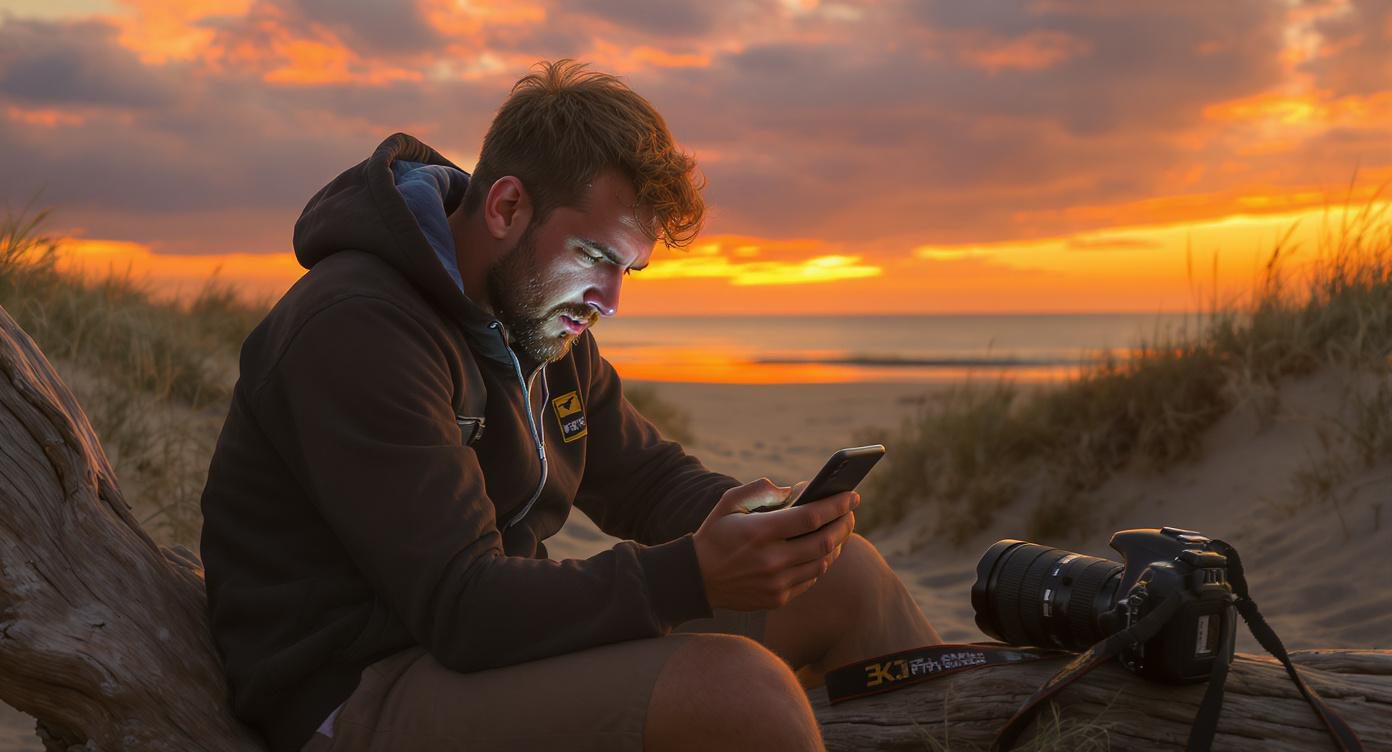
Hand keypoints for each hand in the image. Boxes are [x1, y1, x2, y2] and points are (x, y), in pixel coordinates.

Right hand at [692, 478, 858, 610]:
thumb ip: (761, 489)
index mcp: (760, 531)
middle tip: (850, 511)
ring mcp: (776, 582)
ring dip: (838, 544)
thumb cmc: (716, 533)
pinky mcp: (778, 598)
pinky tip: (824, 549)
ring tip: (840, 528)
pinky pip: (811, 579)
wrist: (697, 578)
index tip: (852, 494)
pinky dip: (822, 562)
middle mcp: (772, 560)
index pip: (812, 516)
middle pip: (825, 542)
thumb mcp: (729, 501)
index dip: (836, 504)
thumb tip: (795, 491)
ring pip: (823, 562)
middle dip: (844, 523)